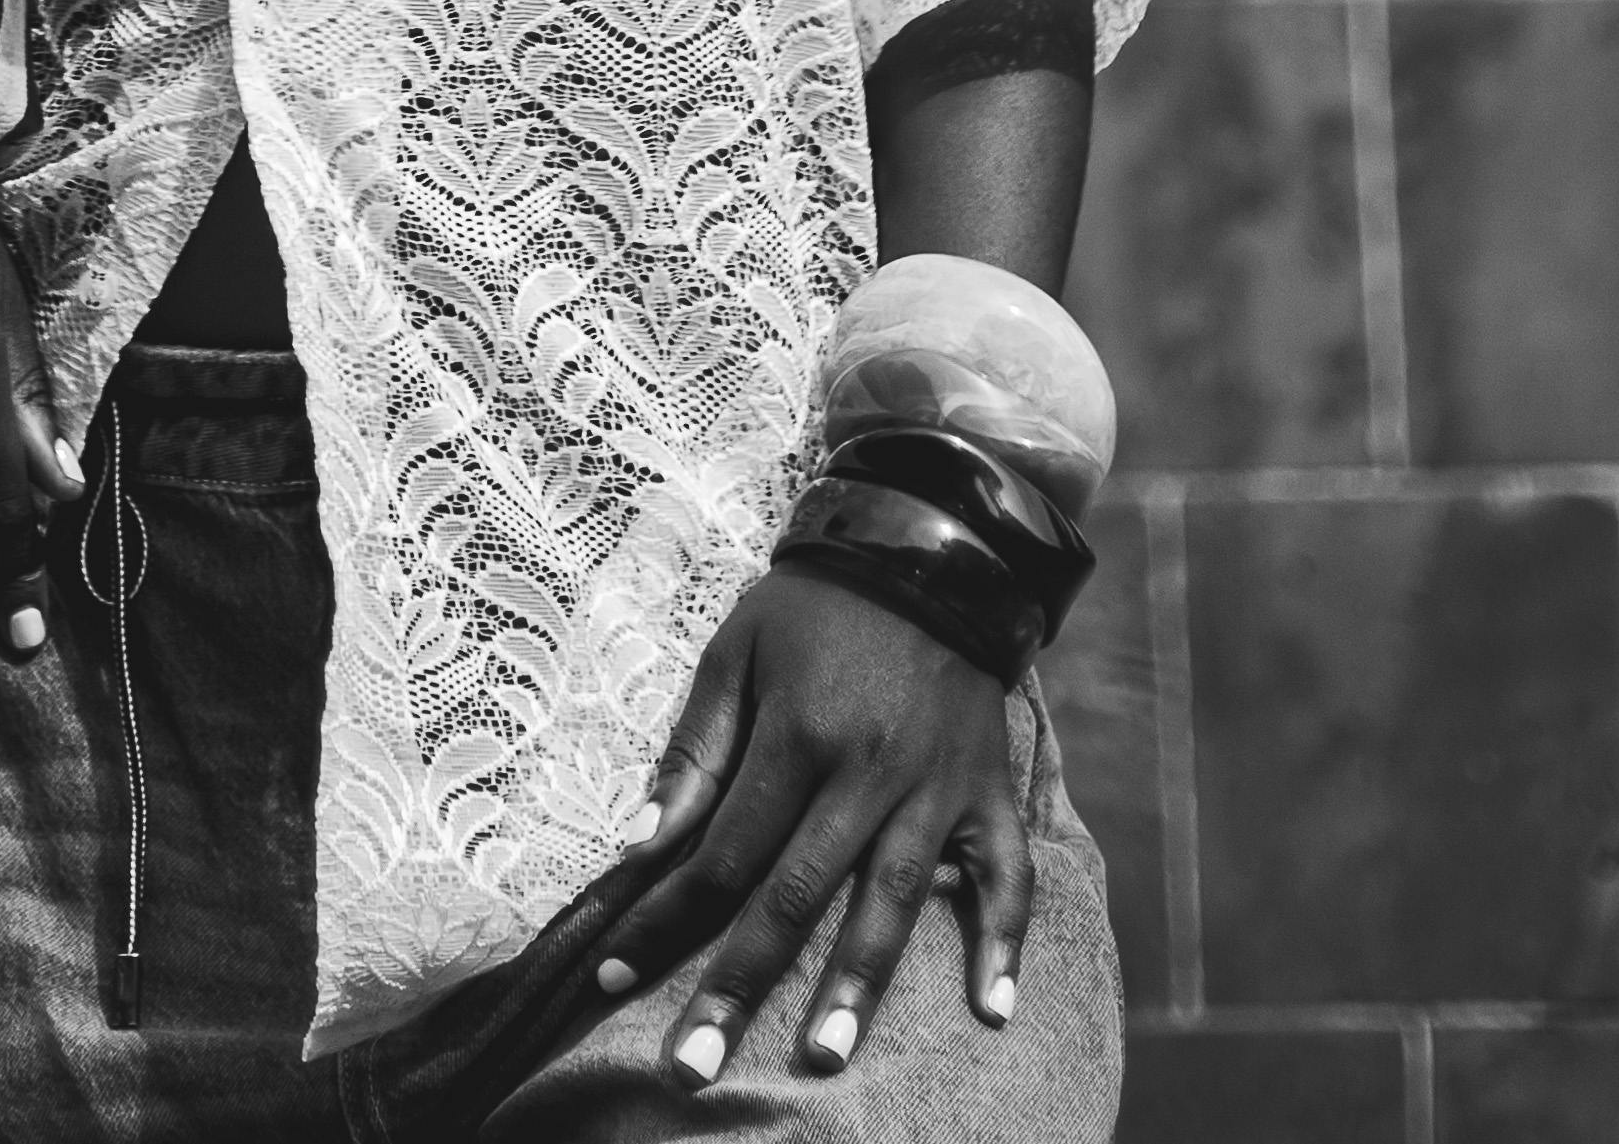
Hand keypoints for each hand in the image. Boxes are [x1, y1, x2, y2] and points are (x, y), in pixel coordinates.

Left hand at [591, 565, 1027, 1088]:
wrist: (927, 547)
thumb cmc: (814, 605)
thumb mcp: (734, 651)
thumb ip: (694, 750)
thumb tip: (643, 844)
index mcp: (796, 734)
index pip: (721, 853)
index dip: (662, 920)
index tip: (612, 978)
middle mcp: (866, 770)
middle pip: (796, 896)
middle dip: (740, 986)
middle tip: (695, 1071)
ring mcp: (934, 785)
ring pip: (894, 900)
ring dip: (857, 984)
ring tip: (823, 1058)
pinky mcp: (987, 789)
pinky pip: (1007, 872)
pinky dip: (1003, 940)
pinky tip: (991, 1009)